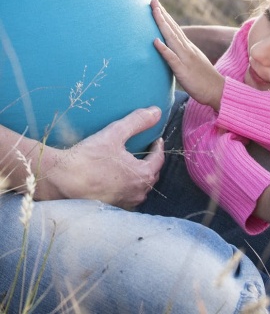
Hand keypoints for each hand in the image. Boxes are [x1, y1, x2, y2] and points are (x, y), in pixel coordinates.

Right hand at [36, 107, 164, 209]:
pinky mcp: (112, 207)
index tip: (156, 140)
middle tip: (147, 151)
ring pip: (140, 188)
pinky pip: (127, 197)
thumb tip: (156, 111)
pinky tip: (118, 180)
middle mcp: (138, 192)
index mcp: (143, 175)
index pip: (158, 160)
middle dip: (151, 162)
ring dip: (140, 177)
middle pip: (152, 175)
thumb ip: (137, 122)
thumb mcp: (115, 134)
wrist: (61, 179)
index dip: (158, 148)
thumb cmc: (88, 158)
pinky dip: (127, 187)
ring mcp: (125, 202)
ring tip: (134, 165)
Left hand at [151, 0, 224, 110]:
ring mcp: (186, 59)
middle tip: (152, 0)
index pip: (176, 30)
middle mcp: (187, 50)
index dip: (166, 17)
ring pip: (172, 39)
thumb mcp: (193, 64)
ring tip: (154, 11)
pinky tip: (155, 41)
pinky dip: (164, 49)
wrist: (219, 91)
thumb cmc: (205, 81)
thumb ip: (184, 56)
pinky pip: (172, 59)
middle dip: (162, 14)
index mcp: (189, 49)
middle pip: (173, 29)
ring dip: (162, 24)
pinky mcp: (184, 71)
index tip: (157, 5)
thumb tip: (173, 53)